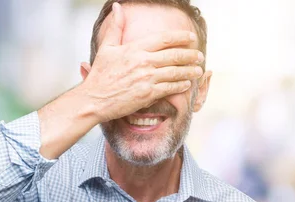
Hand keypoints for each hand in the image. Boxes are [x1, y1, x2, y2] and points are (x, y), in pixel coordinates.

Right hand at [79, 2, 204, 122]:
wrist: (94, 99)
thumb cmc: (100, 75)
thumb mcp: (106, 48)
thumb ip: (116, 28)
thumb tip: (118, 7)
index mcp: (135, 48)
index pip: (164, 39)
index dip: (180, 37)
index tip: (191, 37)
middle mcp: (143, 62)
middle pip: (174, 55)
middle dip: (190, 55)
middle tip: (200, 55)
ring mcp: (146, 78)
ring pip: (175, 72)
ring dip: (189, 71)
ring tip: (198, 70)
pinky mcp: (147, 94)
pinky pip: (169, 88)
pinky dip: (180, 86)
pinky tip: (186, 84)